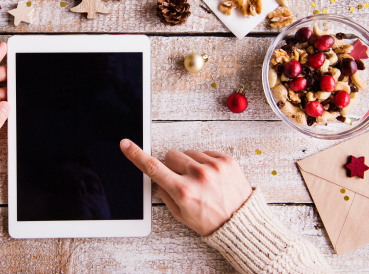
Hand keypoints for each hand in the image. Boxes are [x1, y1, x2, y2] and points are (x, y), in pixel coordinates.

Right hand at [120, 139, 251, 235]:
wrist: (242, 223)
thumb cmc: (211, 222)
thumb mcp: (181, 215)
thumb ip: (165, 194)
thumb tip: (158, 178)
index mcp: (183, 191)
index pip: (153, 168)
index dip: (136, 155)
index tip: (126, 144)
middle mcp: (197, 176)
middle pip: (170, 155)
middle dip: (172, 166)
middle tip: (182, 180)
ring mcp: (213, 166)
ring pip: (188, 153)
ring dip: (190, 164)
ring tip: (201, 181)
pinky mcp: (226, 160)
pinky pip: (205, 152)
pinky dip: (205, 163)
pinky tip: (211, 177)